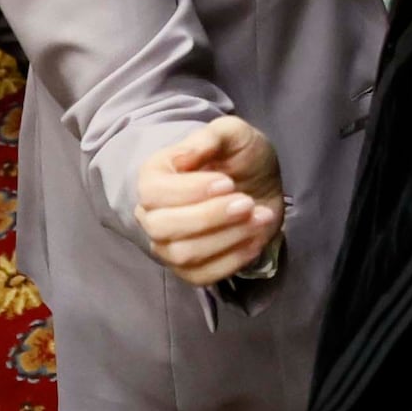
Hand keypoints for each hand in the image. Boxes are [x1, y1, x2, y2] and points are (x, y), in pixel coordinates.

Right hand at [136, 115, 284, 286]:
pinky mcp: (189, 269)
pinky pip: (202, 277)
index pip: (154, 192)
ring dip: (227, 238)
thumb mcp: (232, 133)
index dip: (190, 191)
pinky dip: (232, 260)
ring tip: (260, 217)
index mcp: (154, 177)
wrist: (259, 183)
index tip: (227, 182)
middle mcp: (151, 214)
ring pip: (183, 255)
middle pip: (163, 227)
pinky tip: (255, 239)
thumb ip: (210, 136)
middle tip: (247, 203)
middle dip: (209, 217)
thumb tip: (183, 157)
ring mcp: (167, 245)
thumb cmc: (239, 156)